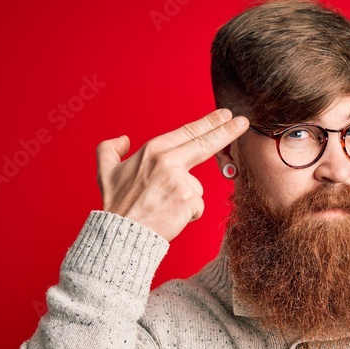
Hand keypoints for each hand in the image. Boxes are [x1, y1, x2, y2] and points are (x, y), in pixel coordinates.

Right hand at [95, 108, 247, 241]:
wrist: (123, 233)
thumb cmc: (117, 205)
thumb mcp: (106, 171)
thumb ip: (110, 149)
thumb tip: (124, 139)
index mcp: (154, 150)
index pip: (188, 132)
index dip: (209, 123)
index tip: (225, 114)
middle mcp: (168, 161)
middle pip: (206, 143)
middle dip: (227, 130)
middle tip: (243, 121)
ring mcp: (180, 180)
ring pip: (197, 187)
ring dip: (186, 199)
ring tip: (164, 206)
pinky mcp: (189, 200)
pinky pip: (197, 206)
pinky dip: (188, 214)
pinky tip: (170, 216)